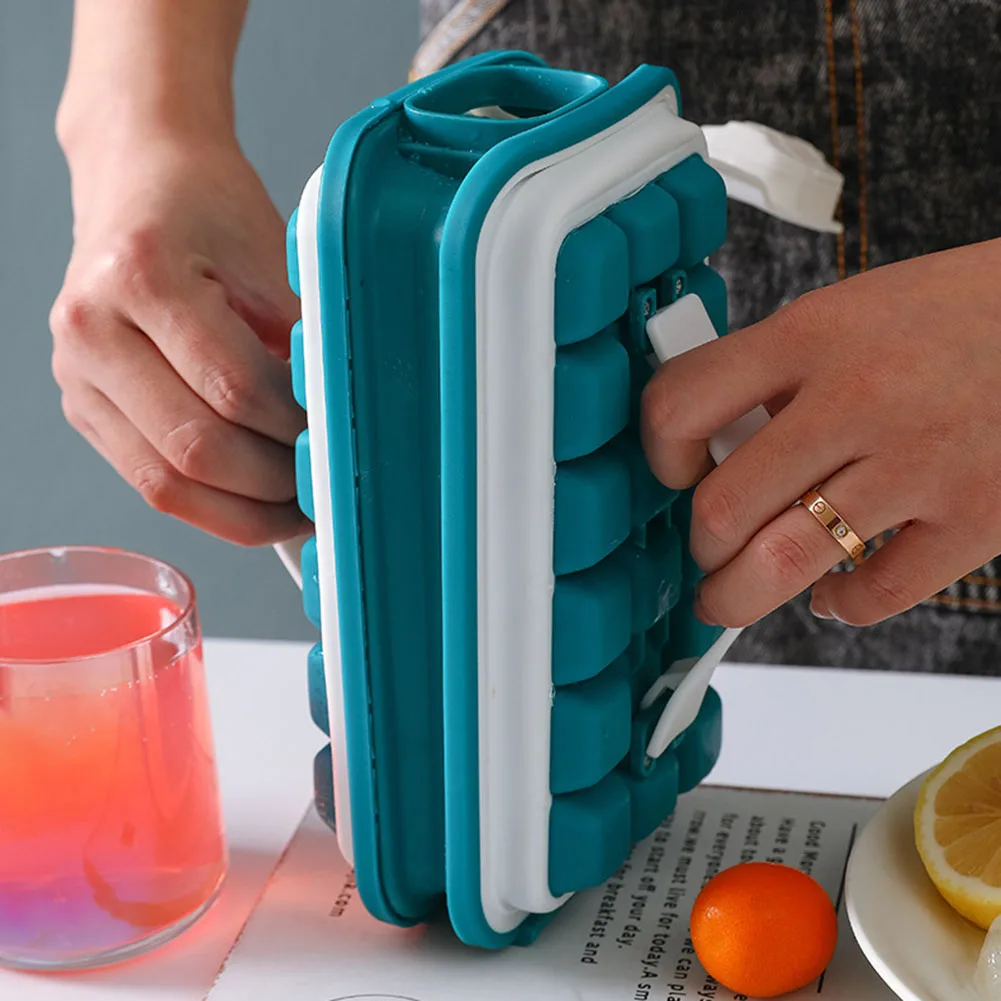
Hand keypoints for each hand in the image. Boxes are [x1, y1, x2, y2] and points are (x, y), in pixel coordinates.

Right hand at [51, 132, 307, 544]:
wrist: (140, 179)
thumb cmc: (207, 209)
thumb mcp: (272, 257)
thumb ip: (304, 340)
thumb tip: (345, 423)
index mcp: (141, 275)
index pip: (234, 386)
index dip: (295, 430)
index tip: (339, 445)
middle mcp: (93, 329)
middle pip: (194, 447)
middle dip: (273, 484)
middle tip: (326, 489)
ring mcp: (78, 375)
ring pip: (166, 482)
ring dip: (243, 511)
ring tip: (297, 510)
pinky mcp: (84, 407)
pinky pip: (151, 480)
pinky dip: (212, 504)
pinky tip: (256, 503)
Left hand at [641, 239, 1000, 626]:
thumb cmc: (950, 316)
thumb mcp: (845, 314)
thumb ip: (775, 376)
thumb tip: (709, 446)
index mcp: (810, 336)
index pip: (681, 405)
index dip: (659, 452)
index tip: (673, 471)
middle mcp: (857, 398)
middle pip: (723, 507)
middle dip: (700, 546)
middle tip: (707, 549)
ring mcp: (917, 463)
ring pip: (782, 563)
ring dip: (736, 595)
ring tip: (729, 595)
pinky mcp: (976, 516)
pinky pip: (875, 592)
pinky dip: (837, 605)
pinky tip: (829, 591)